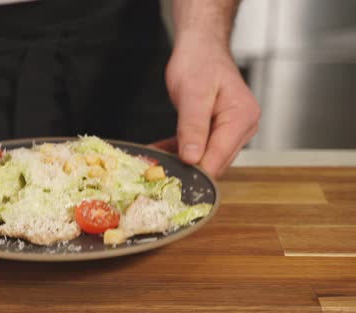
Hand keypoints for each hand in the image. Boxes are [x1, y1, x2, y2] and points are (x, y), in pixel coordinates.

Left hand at [153, 34, 260, 177]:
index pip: (219, 156)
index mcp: (242, 117)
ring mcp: (232, 130)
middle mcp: (242, 127)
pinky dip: (180, 151)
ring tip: (155, 163)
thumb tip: (192, 158)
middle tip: (158, 173)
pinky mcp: (219, 130)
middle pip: (215, 161)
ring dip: (182, 161)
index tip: (172, 181)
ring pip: (206, 157)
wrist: (201, 47)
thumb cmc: (199, 62)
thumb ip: (193, 127)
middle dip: (188, 168)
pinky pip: (200, 148)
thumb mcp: (192, 94)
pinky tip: (162, 152)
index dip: (196, 171)